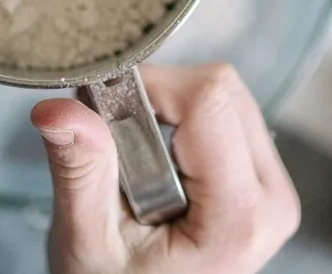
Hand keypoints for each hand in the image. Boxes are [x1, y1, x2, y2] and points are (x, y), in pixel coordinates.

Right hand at [31, 63, 299, 273]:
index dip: (151, 88)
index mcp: (237, 218)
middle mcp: (271, 198)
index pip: (207, 101)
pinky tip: (158, 158)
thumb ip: (80, 171)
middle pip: (219, 89)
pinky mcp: (264, 173)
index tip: (107, 111)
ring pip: (224, 91)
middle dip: (159, 99)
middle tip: (118, 143)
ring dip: (170, 107)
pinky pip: (228, 108)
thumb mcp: (87, 241)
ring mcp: (274, 185)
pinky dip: (183, 116)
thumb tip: (58, 110)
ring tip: (137, 160)